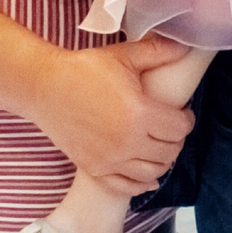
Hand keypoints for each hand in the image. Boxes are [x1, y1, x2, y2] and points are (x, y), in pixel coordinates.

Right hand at [28, 37, 194, 196]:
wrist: (44, 87)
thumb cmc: (84, 69)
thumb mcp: (125, 55)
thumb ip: (159, 52)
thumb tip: (187, 46)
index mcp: (140, 114)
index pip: (180, 129)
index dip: (187, 120)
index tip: (182, 113)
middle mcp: (127, 142)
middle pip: (169, 152)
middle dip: (176, 139)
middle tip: (171, 128)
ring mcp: (109, 159)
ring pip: (152, 172)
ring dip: (162, 161)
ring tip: (159, 146)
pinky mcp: (93, 168)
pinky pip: (125, 186)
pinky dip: (140, 184)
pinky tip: (147, 177)